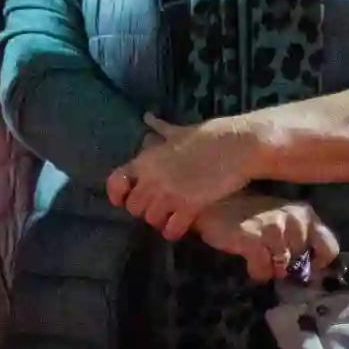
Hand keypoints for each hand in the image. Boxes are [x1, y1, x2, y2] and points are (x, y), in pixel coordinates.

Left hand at [109, 114, 261, 239]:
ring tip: (168, 218)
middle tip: (155, 208)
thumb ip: (160, 129)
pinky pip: (172, 228)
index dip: (116, 194)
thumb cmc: (206, 137)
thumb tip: (147, 117)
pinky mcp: (189, 206)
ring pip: (151, 219)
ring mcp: (169, 193)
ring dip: (159, 221)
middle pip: (133, 207)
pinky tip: (180, 227)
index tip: (121, 200)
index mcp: (145, 160)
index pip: (115, 181)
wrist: (233, 145)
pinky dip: (174, 231)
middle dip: (143, 210)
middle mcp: (152, 178)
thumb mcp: (177, 132)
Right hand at [193, 193, 340, 282]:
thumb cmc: (249, 213)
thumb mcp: (281, 219)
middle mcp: (293, 219)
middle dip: (288, 266)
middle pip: (301, 261)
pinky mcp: (252, 239)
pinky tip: (248, 263)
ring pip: (282, 268)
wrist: (212, 204)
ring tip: (257, 258)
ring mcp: (273, 228)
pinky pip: (263, 270)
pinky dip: (256, 272)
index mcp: (304, 214)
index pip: (329, 247)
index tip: (303, 265)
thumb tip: (310, 269)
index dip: (316, 261)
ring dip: (270, 269)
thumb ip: (299, 237)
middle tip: (271, 258)